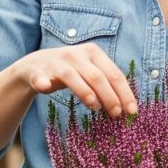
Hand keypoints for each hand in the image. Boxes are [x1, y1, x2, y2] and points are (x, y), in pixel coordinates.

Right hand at [16, 45, 137, 116]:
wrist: (36, 65)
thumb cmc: (72, 71)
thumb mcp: (91, 72)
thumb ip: (106, 85)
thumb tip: (125, 107)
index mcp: (94, 53)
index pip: (114, 74)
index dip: (124, 93)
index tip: (132, 111)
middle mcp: (76, 54)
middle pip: (96, 76)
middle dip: (109, 96)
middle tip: (116, 114)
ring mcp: (56, 62)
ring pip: (72, 76)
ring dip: (83, 90)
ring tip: (94, 105)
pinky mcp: (38, 71)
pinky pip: (40, 77)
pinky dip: (43, 82)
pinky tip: (46, 87)